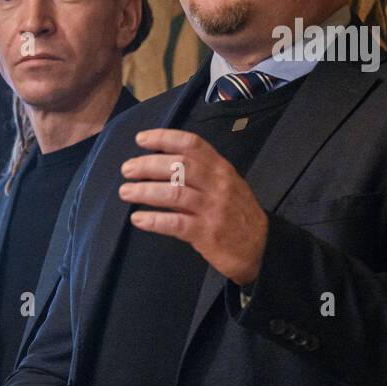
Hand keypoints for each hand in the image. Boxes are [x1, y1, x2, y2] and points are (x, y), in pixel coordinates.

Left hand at [119, 128, 267, 284]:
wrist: (261, 247)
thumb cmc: (235, 213)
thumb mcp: (223, 186)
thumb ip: (195, 176)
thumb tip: (156, 166)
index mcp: (221, 169)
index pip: (192, 144)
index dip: (164, 138)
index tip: (141, 139)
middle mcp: (218, 185)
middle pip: (179, 166)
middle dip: (148, 165)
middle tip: (126, 169)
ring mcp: (213, 209)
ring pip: (174, 193)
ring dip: (145, 191)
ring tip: (126, 192)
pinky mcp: (207, 233)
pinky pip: (176, 223)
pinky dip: (154, 220)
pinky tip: (138, 219)